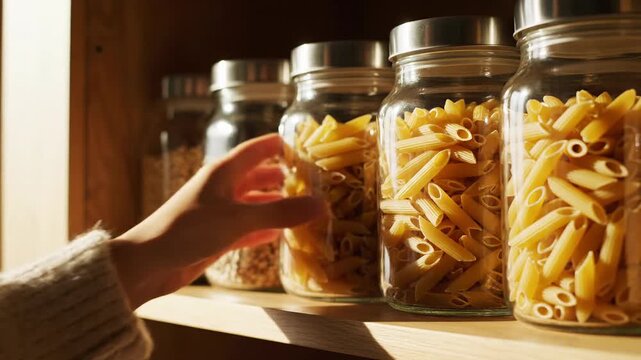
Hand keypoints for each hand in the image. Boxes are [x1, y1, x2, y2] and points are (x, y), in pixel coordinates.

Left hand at [110, 134, 323, 307]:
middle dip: (283, 177)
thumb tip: (321, 204)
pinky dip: (263, 230)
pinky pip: (247, 228)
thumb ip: (280, 212)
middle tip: (312, 182)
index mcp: (223, 172)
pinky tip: (279, 235)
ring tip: (303, 208)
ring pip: (254, 204)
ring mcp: (218, 213)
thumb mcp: (238, 218)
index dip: (278, 145)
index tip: (303, 145)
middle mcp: (222, 189)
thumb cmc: (188, 230)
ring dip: (275, 205)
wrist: (148, 263)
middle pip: (257, 176)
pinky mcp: (216, 236)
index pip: (256, 150)